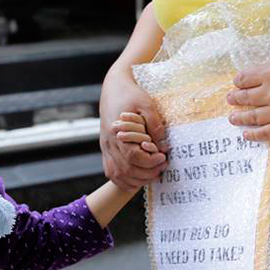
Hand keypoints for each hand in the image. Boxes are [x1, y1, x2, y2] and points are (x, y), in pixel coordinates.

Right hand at [100, 70, 168, 190]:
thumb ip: (155, 125)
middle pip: (126, 169)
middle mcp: (109, 143)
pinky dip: (124, 180)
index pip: (133, 156)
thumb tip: (164, 146)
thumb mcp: (146, 104)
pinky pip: (111, 172)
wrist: (113, 89)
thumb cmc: (131, 94)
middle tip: (162, 166)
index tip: (163, 157)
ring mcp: (106, 148)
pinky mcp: (106, 150)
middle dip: (147, 173)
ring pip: (118, 175)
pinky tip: (138, 177)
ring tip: (153, 173)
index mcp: (117, 132)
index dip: (150, 161)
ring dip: (137, 180)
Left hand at [227, 45, 269, 141]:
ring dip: (239, 118)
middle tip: (230, 100)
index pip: (244, 78)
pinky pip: (265, 133)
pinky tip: (246, 135)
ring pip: (252, 116)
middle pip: (244, 97)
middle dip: (234, 99)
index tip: (237, 84)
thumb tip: (265, 66)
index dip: (238, 81)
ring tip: (232, 118)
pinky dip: (253, 135)